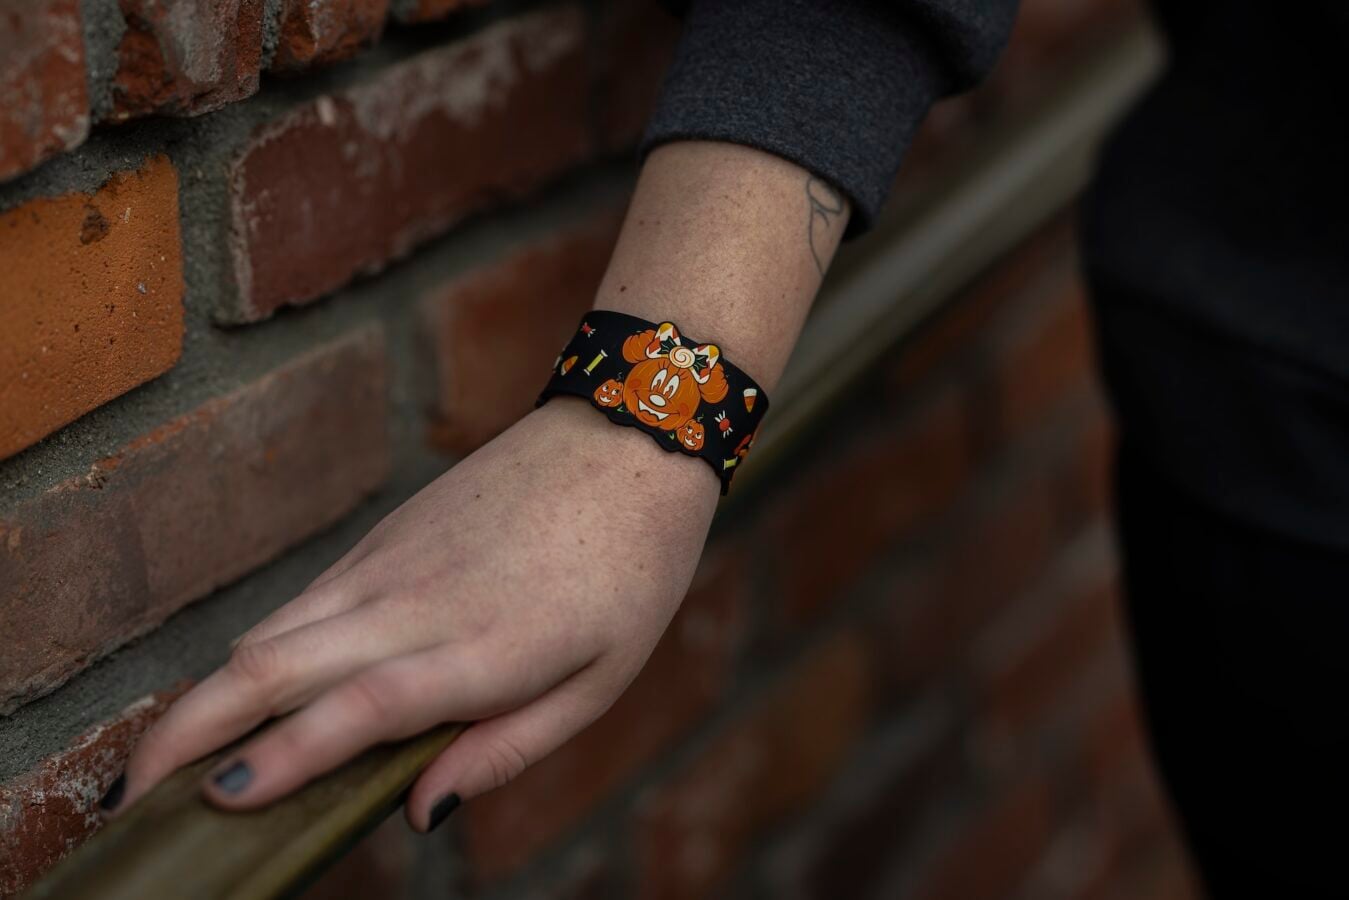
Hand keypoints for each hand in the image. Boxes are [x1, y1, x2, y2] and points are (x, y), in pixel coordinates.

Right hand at [108, 398, 719, 829]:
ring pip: (269, 631)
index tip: (218, 802)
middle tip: (132, 797)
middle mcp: (419, 603)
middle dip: (187, 734)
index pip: (359, 708)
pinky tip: (239, 695)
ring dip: (205, 696)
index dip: (283, 756)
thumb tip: (419, 812)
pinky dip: (252, 655)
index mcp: (485, 649)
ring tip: (164, 761)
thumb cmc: (630, 571)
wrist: (625, 439)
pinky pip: (300, 604)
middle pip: (273, 666)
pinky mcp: (382, 537)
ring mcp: (389, 562)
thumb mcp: (602, 679)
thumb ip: (508, 749)